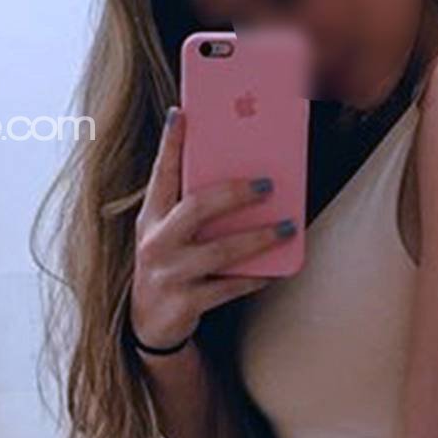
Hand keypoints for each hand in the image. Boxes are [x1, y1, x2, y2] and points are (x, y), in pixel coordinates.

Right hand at [128, 106, 296, 350]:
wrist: (150, 324)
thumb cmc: (169, 264)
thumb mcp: (168, 232)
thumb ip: (188, 205)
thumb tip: (237, 173)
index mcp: (150, 217)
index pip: (161, 173)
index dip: (170, 144)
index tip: (182, 113)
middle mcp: (155, 242)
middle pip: (197, 208)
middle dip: (235, 193)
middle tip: (268, 185)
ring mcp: (169, 274)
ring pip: (220, 251)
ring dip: (258, 238)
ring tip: (288, 226)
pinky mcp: (184, 303)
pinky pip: (228, 287)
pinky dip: (255, 277)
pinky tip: (276, 269)